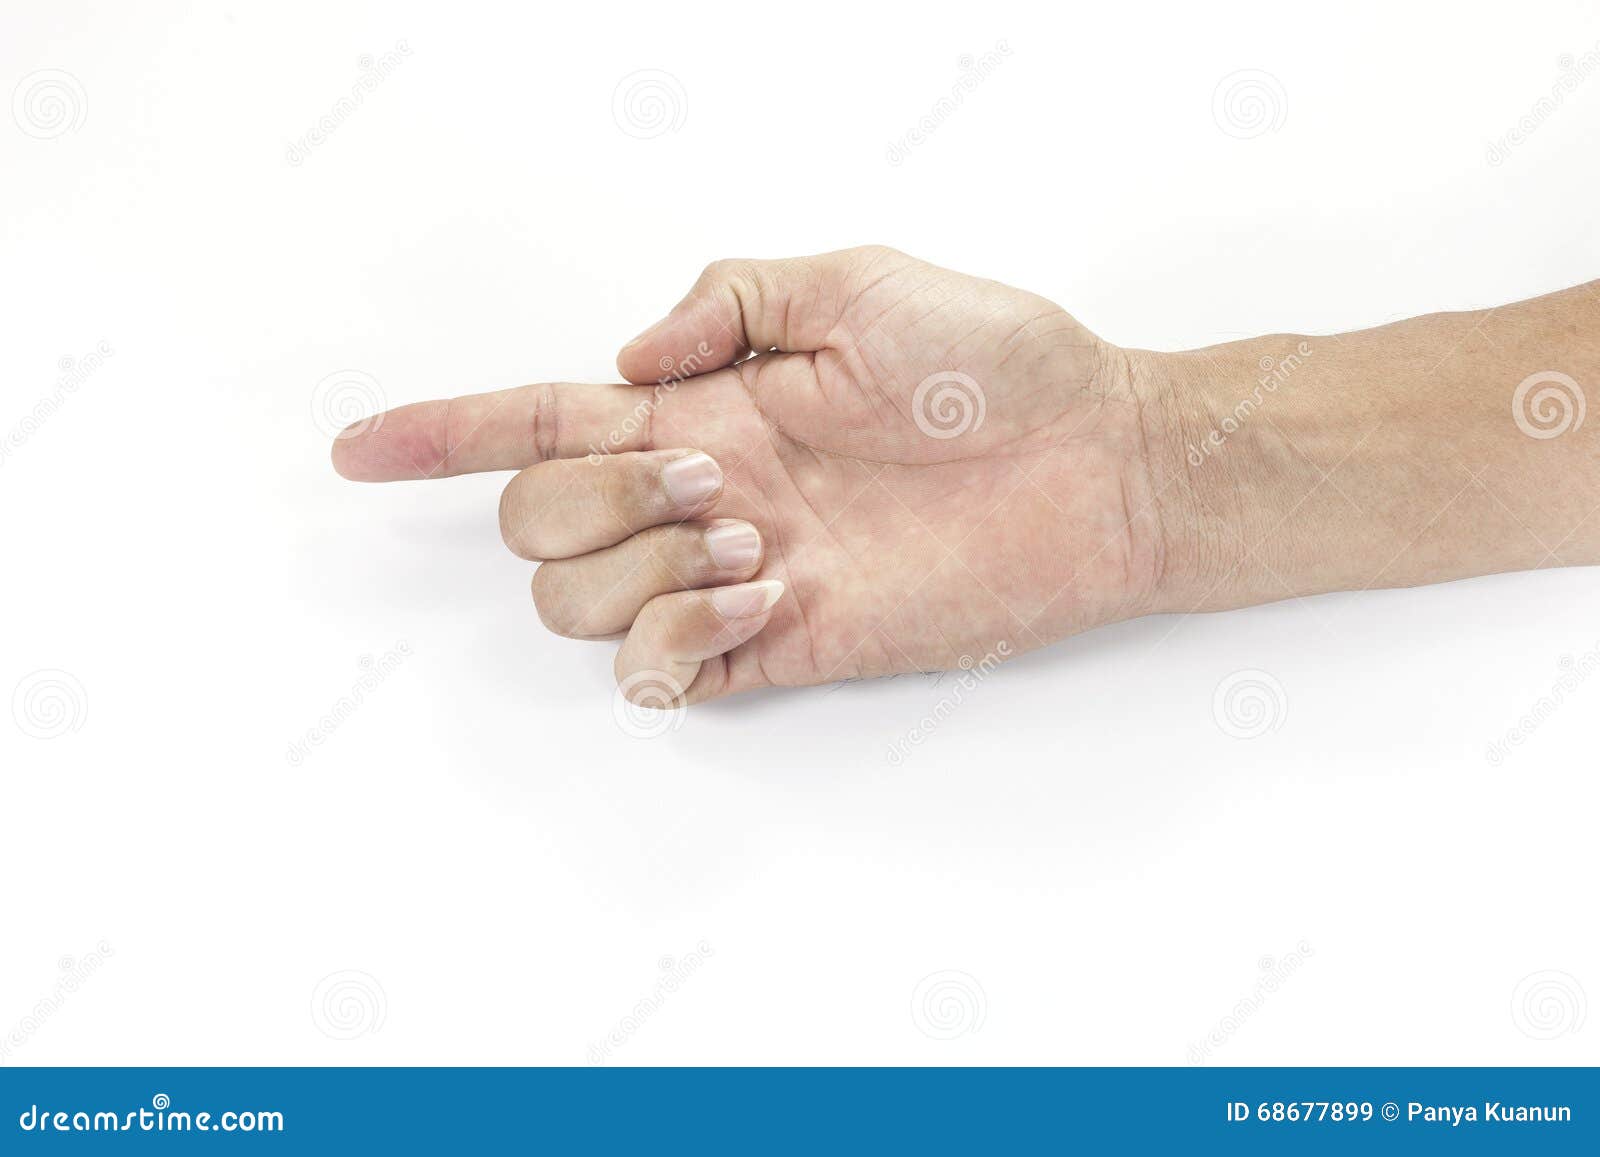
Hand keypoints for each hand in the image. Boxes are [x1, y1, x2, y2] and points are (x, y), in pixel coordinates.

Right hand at [332, 246, 1174, 703]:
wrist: (1091, 465)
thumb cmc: (998, 364)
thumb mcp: (855, 280)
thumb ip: (728, 299)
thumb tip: (629, 362)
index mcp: (702, 404)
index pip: (536, 421)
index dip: (440, 432)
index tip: (355, 450)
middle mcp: (698, 494)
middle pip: (531, 522)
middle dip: (583, 499)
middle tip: (705, 477)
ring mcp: (729, 575)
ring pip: (575, 599)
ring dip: (638, 563)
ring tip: (757, 535)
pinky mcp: (776, 645)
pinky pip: (655, 671)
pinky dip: (678, 636)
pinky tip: (766, 593)